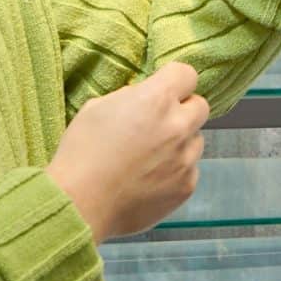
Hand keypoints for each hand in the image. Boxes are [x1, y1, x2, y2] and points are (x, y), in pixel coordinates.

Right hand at [46, 61, 208, 243]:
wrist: (80, 205)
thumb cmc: (81, 154)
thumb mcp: (96, 108)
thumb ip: (129, 98)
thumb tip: (142, 98)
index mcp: (156, 100)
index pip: (186, 74)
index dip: (174, 81)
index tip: (163, 89)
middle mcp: (178, 126)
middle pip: (200, 106)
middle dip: (182, 110)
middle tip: (157, 123)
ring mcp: (185, 159)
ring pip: (196, 140)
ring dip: (180, 142)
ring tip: (149, 157)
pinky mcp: (186, 186)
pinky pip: (189, 170)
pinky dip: (175, 171)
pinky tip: (148, 179)